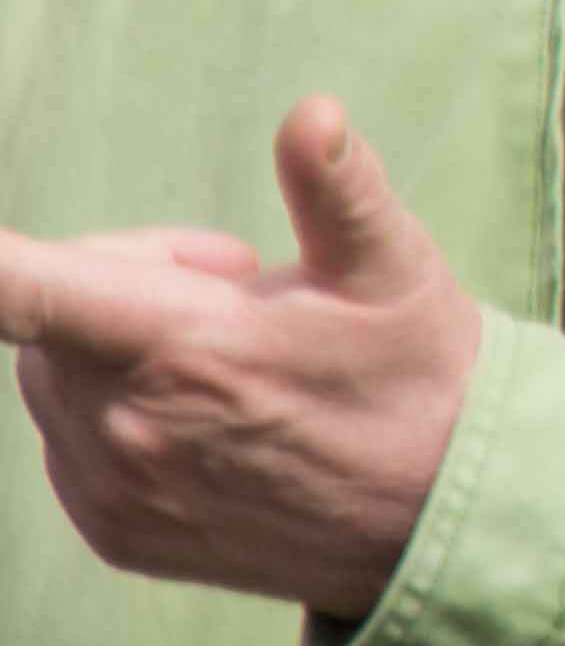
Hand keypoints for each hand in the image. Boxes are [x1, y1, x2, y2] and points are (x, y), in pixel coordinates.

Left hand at [0, 98, 485, 620]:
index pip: (21, 292)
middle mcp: (126, 426)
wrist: (441, 518)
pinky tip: (210, 414)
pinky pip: (69, 441)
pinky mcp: (115, 530)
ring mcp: (113, 488)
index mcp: (182, 344)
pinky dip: (115, 412)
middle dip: (125, 279)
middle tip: (238, 284)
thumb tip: (312, 115)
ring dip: (114, 349)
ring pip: (55, 376)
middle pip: (52, 311)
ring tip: (231, 357)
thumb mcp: (394, 268)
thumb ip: (338, 189)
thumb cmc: (419, 375)